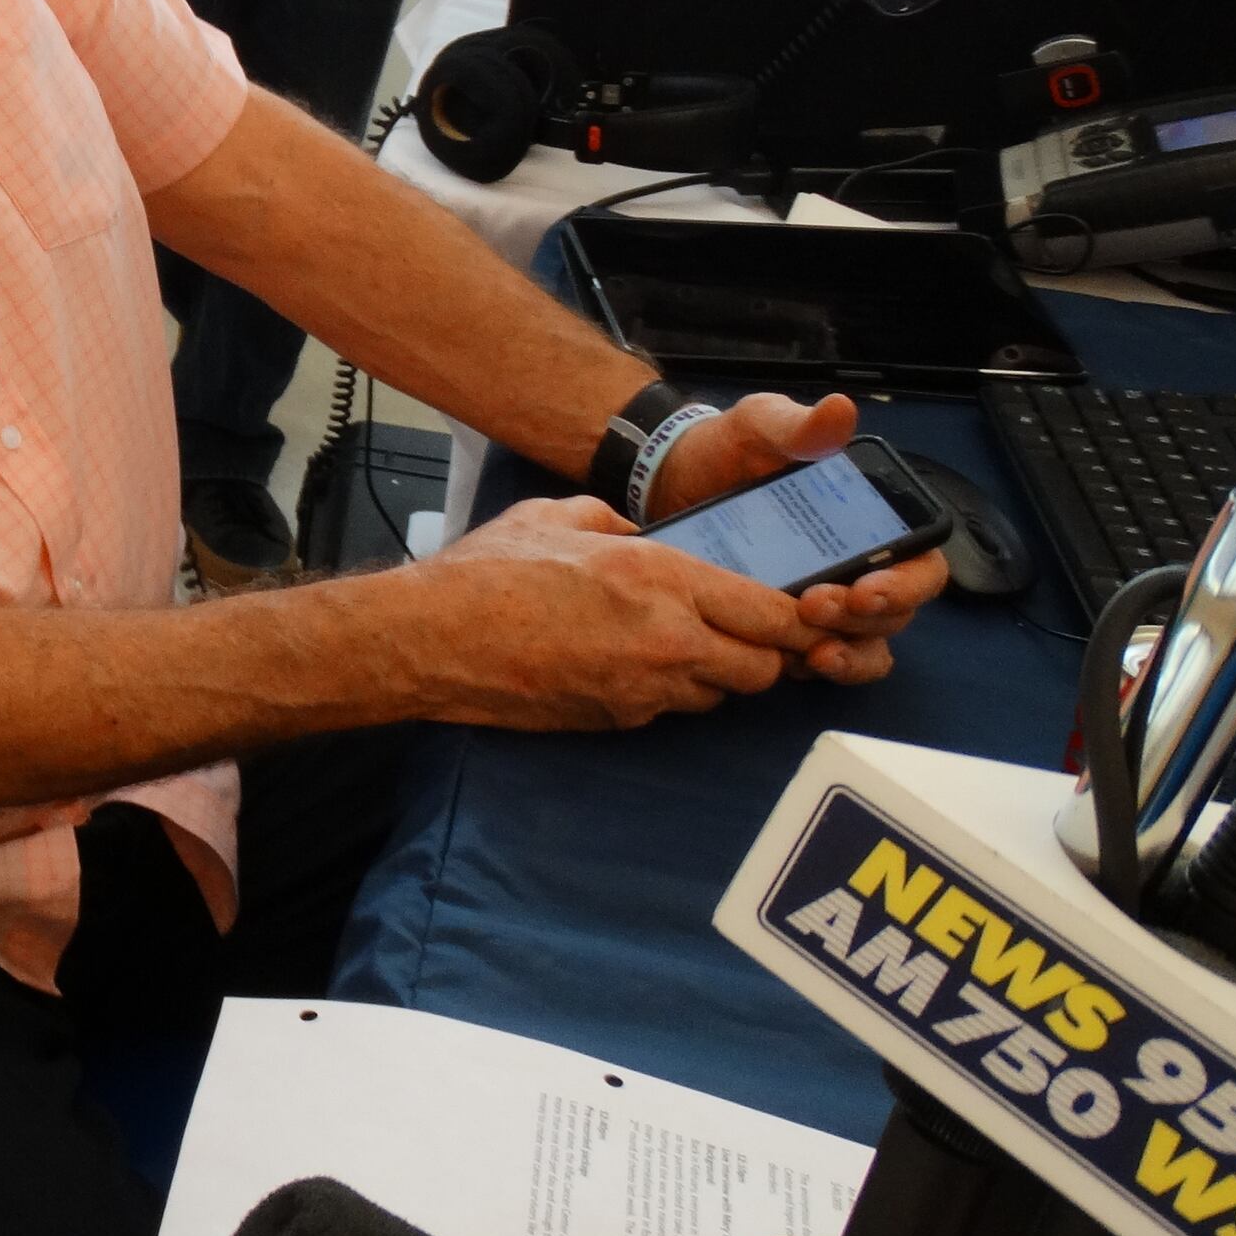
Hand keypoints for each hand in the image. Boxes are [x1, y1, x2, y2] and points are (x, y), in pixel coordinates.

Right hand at [402, 496, 817, 727]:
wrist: (433, 639)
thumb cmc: (488, 573)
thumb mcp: (557, 516)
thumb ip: (614, 522)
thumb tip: (640, 533)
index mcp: (660, 577)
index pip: (771, 613)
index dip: (798, 618)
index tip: (802, 612)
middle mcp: (666, 639)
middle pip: (763, 667)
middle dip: (763, 652)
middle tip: (742, 631)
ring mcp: (644, 689)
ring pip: (720, 694)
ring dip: (716, 673)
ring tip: (680, 644)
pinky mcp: (617, 720)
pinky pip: (669, 709)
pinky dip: (667, 690)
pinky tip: (631, 664)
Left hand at [638, 391, 945, 682]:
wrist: (669, 480)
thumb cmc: (727, 450)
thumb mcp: (759, 426)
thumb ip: (796, 426)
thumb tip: (838, 411)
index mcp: (870, 521)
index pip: (921, 561)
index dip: (907, 582)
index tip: (866, 588)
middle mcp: (860, 564)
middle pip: (896, 611)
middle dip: (865, 618)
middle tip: (815, 607)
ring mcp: (827, 600)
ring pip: (866, 644)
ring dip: (848, 653)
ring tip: (811, 652)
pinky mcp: (788, 625)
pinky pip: (819, 658)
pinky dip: (812, 665)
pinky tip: (788, 662)